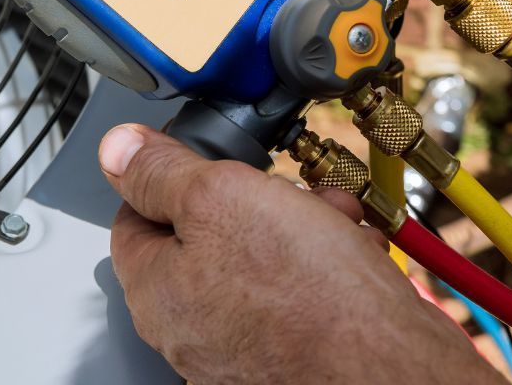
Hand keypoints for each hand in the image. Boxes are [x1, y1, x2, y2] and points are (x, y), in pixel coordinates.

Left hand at [99, 123, 499, 384]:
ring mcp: (246, 344)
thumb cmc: (309, 298)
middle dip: (254, 197)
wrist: (394, 367)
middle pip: (207, 233)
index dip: (169, 175)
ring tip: (331, 217)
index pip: (135, 216)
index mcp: (157, 293)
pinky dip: (327, 261)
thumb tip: (117, 149)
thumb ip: (161, 171)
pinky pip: (301, 289)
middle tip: (282, 188)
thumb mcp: (219, 197)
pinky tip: (352, 250)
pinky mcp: (296, 350)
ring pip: (262, 256)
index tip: (203, 157)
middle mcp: (194, 327)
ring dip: (300, 222)